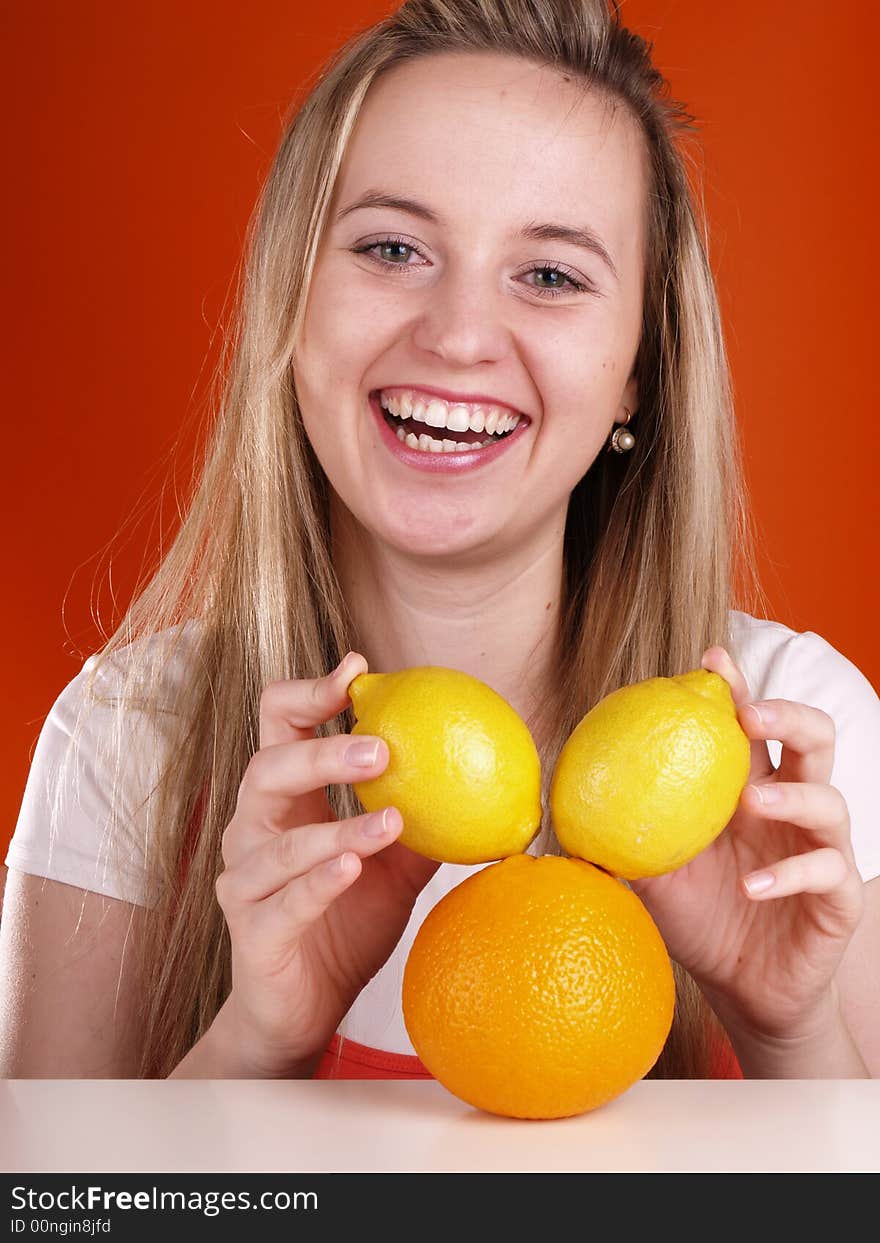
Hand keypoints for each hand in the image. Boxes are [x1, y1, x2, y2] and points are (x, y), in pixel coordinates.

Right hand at [212, 653, 438, 1076]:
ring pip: (279, 841)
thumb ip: (422, 820)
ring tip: (392, 820)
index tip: (358, 669)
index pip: (278, 725)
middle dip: (321, 751)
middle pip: (267, 768)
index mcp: (284, 800)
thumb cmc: (345, 923)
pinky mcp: (253, 931)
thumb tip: (487, 780)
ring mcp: (246, 881)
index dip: (310, 691)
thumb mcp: (394, 866)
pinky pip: (285, 901)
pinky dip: (320, 881)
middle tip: (380, 748)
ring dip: (337, 826)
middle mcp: (253, 830)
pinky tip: (353, 867)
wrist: (303, 1009)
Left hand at [630, 646, 864, 1046]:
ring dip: (793, 794)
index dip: (736, 687)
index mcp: (747, 790)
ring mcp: (819, 849)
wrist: (740, 990)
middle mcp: (788, 809)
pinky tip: (752, 888)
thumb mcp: (651, 873)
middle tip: (749, 717)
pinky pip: (828, 872)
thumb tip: (557, 807)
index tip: (711, 658)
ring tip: (753, 801)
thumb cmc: (697, 918)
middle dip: (788, 715)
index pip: (750, 725)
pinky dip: (791, 875)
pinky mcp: (837, 898)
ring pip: (830, 799)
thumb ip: (621, 835)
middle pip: (813, 739)